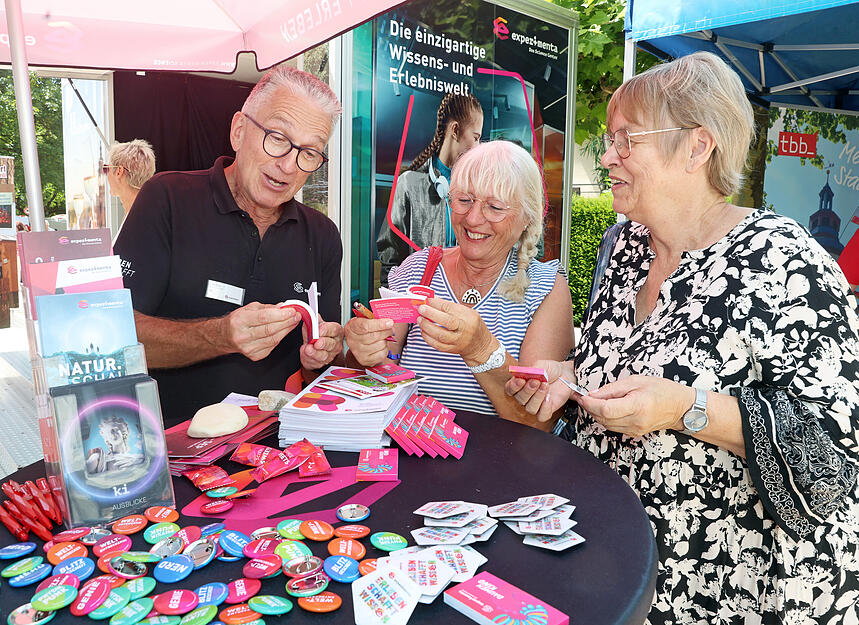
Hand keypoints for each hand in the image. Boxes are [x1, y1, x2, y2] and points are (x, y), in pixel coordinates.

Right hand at [224, 302, 300, 360]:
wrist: (225, 336)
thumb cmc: (236, 322)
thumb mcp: (248, 308)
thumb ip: (267, 308)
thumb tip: (282, 307)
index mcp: (240, 321)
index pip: (264, 317)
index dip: (280, 314)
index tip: (291, 311)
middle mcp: (243, 335)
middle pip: (271, 329)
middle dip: (287, 322)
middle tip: (296, 316)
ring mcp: (249, 347)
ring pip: (274, 339)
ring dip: (287, 330)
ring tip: (293, 322)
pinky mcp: (254, 355)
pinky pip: (272, 346)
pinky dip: (280, 338)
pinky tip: (284, 331)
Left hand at [300, 318, 343, 369]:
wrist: (314, 346)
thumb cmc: (317, 334)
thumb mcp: (314, 325)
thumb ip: (313, 320)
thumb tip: (310, 315)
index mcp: (336, 331)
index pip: (334, 329)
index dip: (326, 330)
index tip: (318, 330)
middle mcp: (336, 343)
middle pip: (331, 344)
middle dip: (323, 343)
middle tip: (316, 342)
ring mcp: (330, 354)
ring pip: (324, 355)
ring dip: (315, 352)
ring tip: (308, 349)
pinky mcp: (323, 363)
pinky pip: (316, 362)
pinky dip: (309, 358)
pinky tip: (306, 354)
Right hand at [344, 317, 393, 366]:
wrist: (356, 343)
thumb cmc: (361, 329)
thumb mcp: (364, 319)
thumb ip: (375, 318)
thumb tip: (389, 321)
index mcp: (352, 327)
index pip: (366, 326)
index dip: (379, 324)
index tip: (390, 322)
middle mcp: (353, 341)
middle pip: (375, 336)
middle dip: (387, 331)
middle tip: (390, 328)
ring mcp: (358, 352)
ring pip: (380, 344)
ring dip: (385, 340)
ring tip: (383, 337)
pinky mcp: (365, 360)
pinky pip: (382, 354)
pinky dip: (385, 349)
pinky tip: (381, 345)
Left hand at [416, 298, 492, 361]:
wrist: (479, 345)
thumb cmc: (472, 326)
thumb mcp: (467, 312)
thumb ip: (451, 307)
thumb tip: (433, 301)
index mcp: (469, 317)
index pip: (451, 308)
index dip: (437, 303)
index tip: (428, 300)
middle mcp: (464, 329)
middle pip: (447, 321)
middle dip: (431, 314)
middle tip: (421, 309)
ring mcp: (458, 341)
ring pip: (440, 335)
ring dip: (427, 326)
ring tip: (420, 319)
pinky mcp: (451, 349)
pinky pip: (437, 345)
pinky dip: (427, 337)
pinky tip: (423, 330)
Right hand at [505, 360, 573, 421]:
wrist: (565, 374)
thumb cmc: (550, 369)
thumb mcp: (540, 365)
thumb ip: (532, 369)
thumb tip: (525, 373)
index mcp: (520, 384)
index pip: (510, 389)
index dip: (514, 386)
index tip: (521, 380)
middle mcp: (526, 396)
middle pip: (520, 399)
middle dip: (528, 390)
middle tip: (537, 381)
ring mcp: (536, 404)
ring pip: (530, 408)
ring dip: (537, 397)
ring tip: (545, 386)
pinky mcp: (546, 410)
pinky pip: (541, 416)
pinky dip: (545, 408)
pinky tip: (548, 398)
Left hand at [576, 375, 693, 436]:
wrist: (681, 407)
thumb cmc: (662, 390)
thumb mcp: (636, 381)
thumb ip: (613, 388)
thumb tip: (593, 394)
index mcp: (637, 406)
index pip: (606, 409)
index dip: (590, 403)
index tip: (581, 395)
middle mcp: (635, 421)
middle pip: (603, 419)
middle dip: (590, 408)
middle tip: (583, 396)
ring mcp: (635, 430)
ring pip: (606, 425)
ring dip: (596, 414)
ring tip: (593, 401)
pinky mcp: (634, 434)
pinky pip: (613, 428)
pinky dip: (606, 419)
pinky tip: (606, 409)